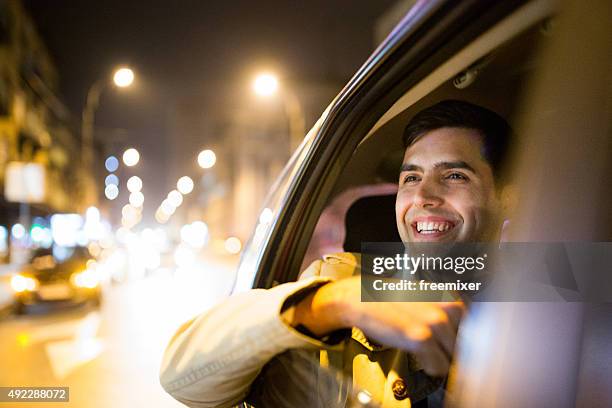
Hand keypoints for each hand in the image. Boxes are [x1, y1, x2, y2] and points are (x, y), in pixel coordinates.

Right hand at [292, 276, 464, 376]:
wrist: (362, 299)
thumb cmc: (391, 299)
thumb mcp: (426, 296)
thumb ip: (448, 311)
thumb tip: (469, 335)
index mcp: (451, 297)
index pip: (476, 331)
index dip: (461, 340)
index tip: (451, 344)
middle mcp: (447, 308)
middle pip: (466, 346)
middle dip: (451, 350)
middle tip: (432, 344)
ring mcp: (435, 323)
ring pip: (454, 358)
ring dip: (440, 358)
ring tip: (422, 346)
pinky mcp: (421, 339)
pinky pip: (439, 367)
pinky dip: (430, 367)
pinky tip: (417, 353)